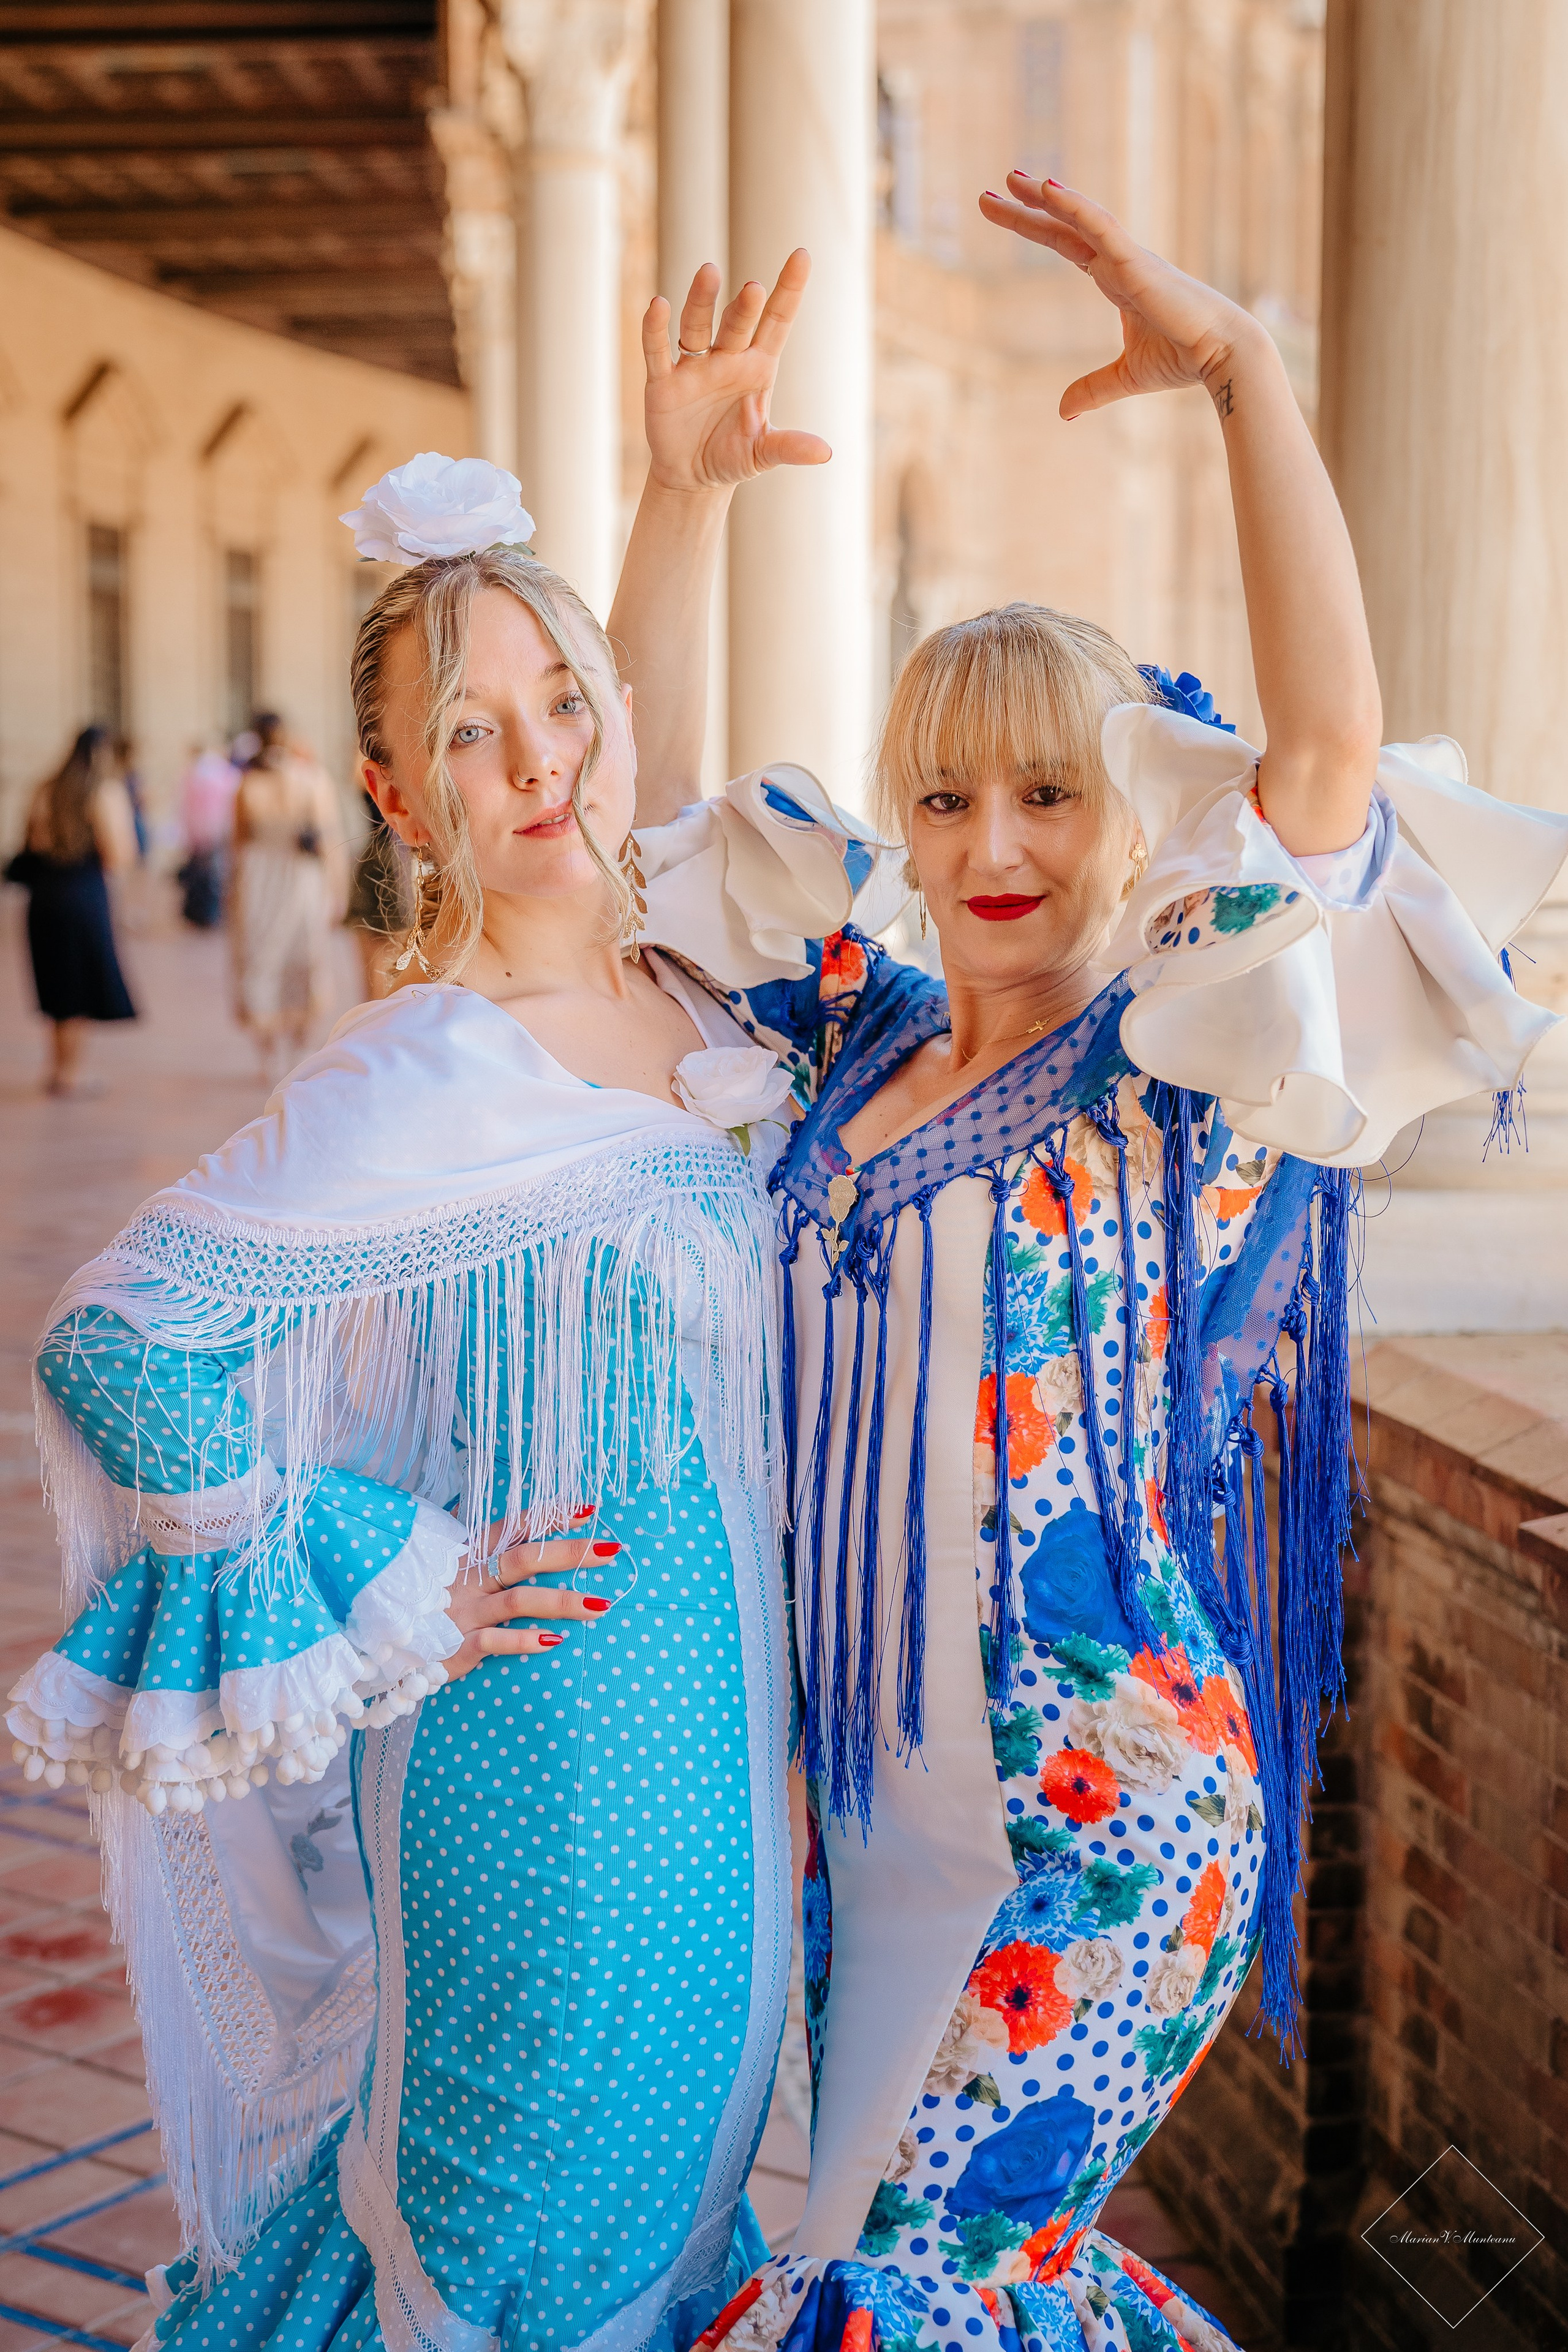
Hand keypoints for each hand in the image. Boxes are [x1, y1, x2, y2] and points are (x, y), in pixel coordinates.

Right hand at [442, 1513, 619, 1682]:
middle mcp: (468, 1578)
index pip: (514, 1527)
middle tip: (611, 1551)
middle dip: (570, 1553)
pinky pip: (495, 1641)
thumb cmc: (428, 1603)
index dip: (550, 1517)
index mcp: (469, 1554)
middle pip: (525, 1558)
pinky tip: (555, 1641)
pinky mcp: (458, 1644)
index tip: (588, 1512)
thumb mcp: (452, 1571)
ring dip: (563, 1602)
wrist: (386, 1644)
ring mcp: (464, 1611)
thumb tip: (520, 1528)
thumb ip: (483, 1551)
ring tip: (601, 1606)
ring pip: (519, 1600)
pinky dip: (525, 1640)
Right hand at [640, 253, 831, 491]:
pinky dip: (655, 329)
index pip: (777, 321)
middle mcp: (727, 358)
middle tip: (754, 289)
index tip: (802, 255)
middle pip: (736, 323)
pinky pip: (658, 350)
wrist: (692, 478)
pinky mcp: (663, 382)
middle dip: (744, 306)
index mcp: (757, 368)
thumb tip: (825, 453)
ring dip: (702, 302)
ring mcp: (694, 367)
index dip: (789, 289)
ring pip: (697, 326)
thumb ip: (790, 448)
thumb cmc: (732, 456)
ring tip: (709, 274)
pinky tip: (658, 305)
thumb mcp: (763, 454)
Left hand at [978, 174, 1254, 418]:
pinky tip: (1046, 189)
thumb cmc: (1183, 359)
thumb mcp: (1127, 377)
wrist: (1222, 356)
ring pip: (1077, 219)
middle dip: (1026, 209)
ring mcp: (1127, 257)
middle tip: (989, 193)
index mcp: (1116, 279)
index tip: (1005, 211)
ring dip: (1042, 199)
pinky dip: (1073, 207)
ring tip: (1007, 180)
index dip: (1036, 228)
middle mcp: (1119, 260)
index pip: (1067, 245)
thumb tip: (1063, 413)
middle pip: (1063, 227)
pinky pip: (1099, 227)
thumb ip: (1093, 389)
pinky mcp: (1136, 262)